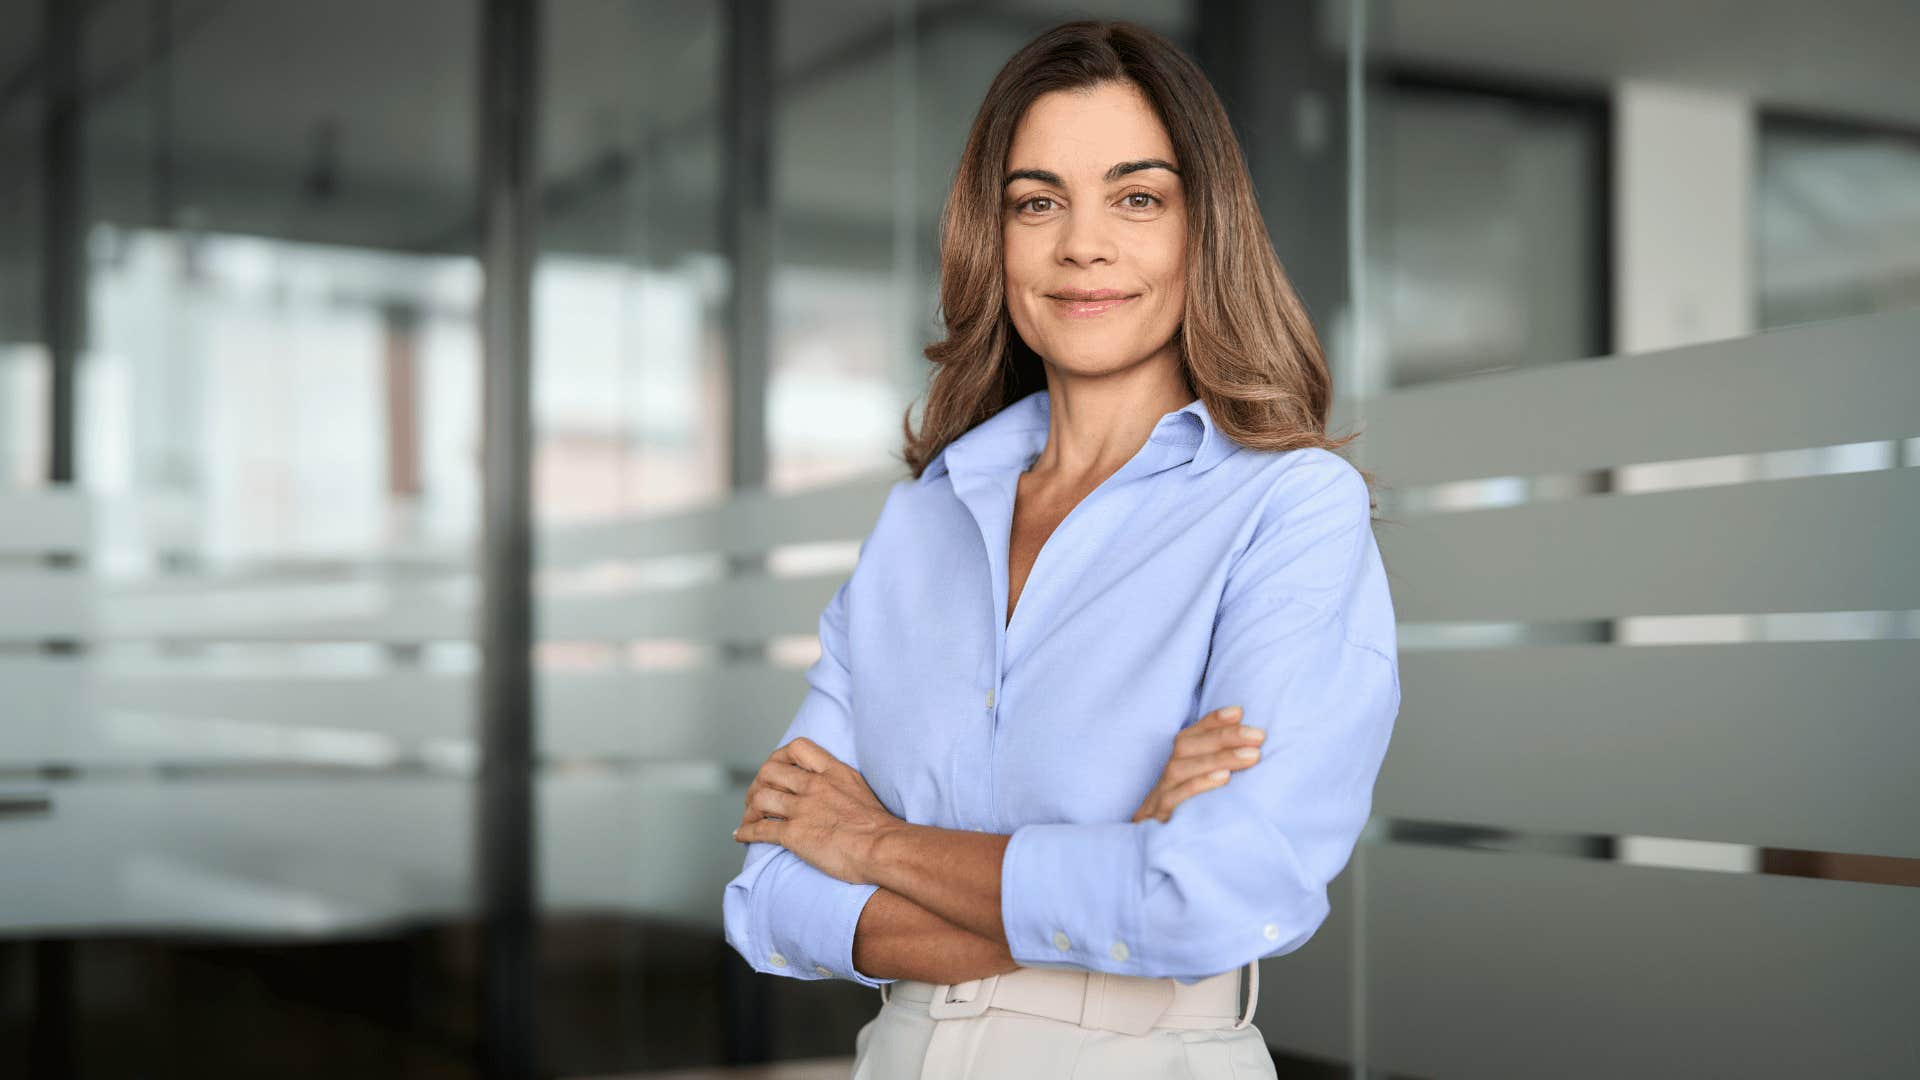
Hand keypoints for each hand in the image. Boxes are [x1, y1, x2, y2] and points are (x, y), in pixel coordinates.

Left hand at [732, 737, 902, 884]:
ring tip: (749, 818)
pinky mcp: (794, 834)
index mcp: (832, 771)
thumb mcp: (860, 789)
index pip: (796, 748)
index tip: (778, 769)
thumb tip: (832, 791)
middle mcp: (813, 785)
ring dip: (749, 809)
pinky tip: (741, 836)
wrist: (883, 847)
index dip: (780, 756)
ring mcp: (802, 809)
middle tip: (757, 797)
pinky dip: (746, 832)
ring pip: (760, 799)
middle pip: (769, 771)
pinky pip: (759, 829)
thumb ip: (840, 783)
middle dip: (758, 784)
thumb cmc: (879, 826)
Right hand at [1131, 705, 1263, 823]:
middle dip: (1223, 737)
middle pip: (1186, 746)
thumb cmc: (1189, 814)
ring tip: (1251, 756)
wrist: (1154, 851)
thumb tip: (1250, 741)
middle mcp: (1167, 775)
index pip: (1191, 734)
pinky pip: (1175, 798)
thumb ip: (1219, 764)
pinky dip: (1199, 785)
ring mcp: (1160, 796)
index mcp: (1177, 764)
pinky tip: (1224, 778)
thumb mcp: (1201, 786)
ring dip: (1218, 758)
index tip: (1239, 712)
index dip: (1212, 721)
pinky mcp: (1160, 818)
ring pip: (1181, 768)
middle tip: (1257, 736)